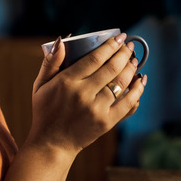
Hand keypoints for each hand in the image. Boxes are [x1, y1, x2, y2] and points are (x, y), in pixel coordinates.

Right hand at [26, 33, 146, 152]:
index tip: (119, 37)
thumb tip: (61, 41)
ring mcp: (96, 109)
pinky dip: (136, 91)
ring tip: (134, 60)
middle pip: (111, 68)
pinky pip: (127, 104)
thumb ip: (50, 62)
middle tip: (129, 46)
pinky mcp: (106, 122)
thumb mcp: (40, 85)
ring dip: (131, 69)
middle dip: (124, 54)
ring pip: (120, 84)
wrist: (52, 143)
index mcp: (66, 82)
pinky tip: (140, 81)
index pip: (94, 58)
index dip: (110, 46)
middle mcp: (83, 94)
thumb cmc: (45, 111)